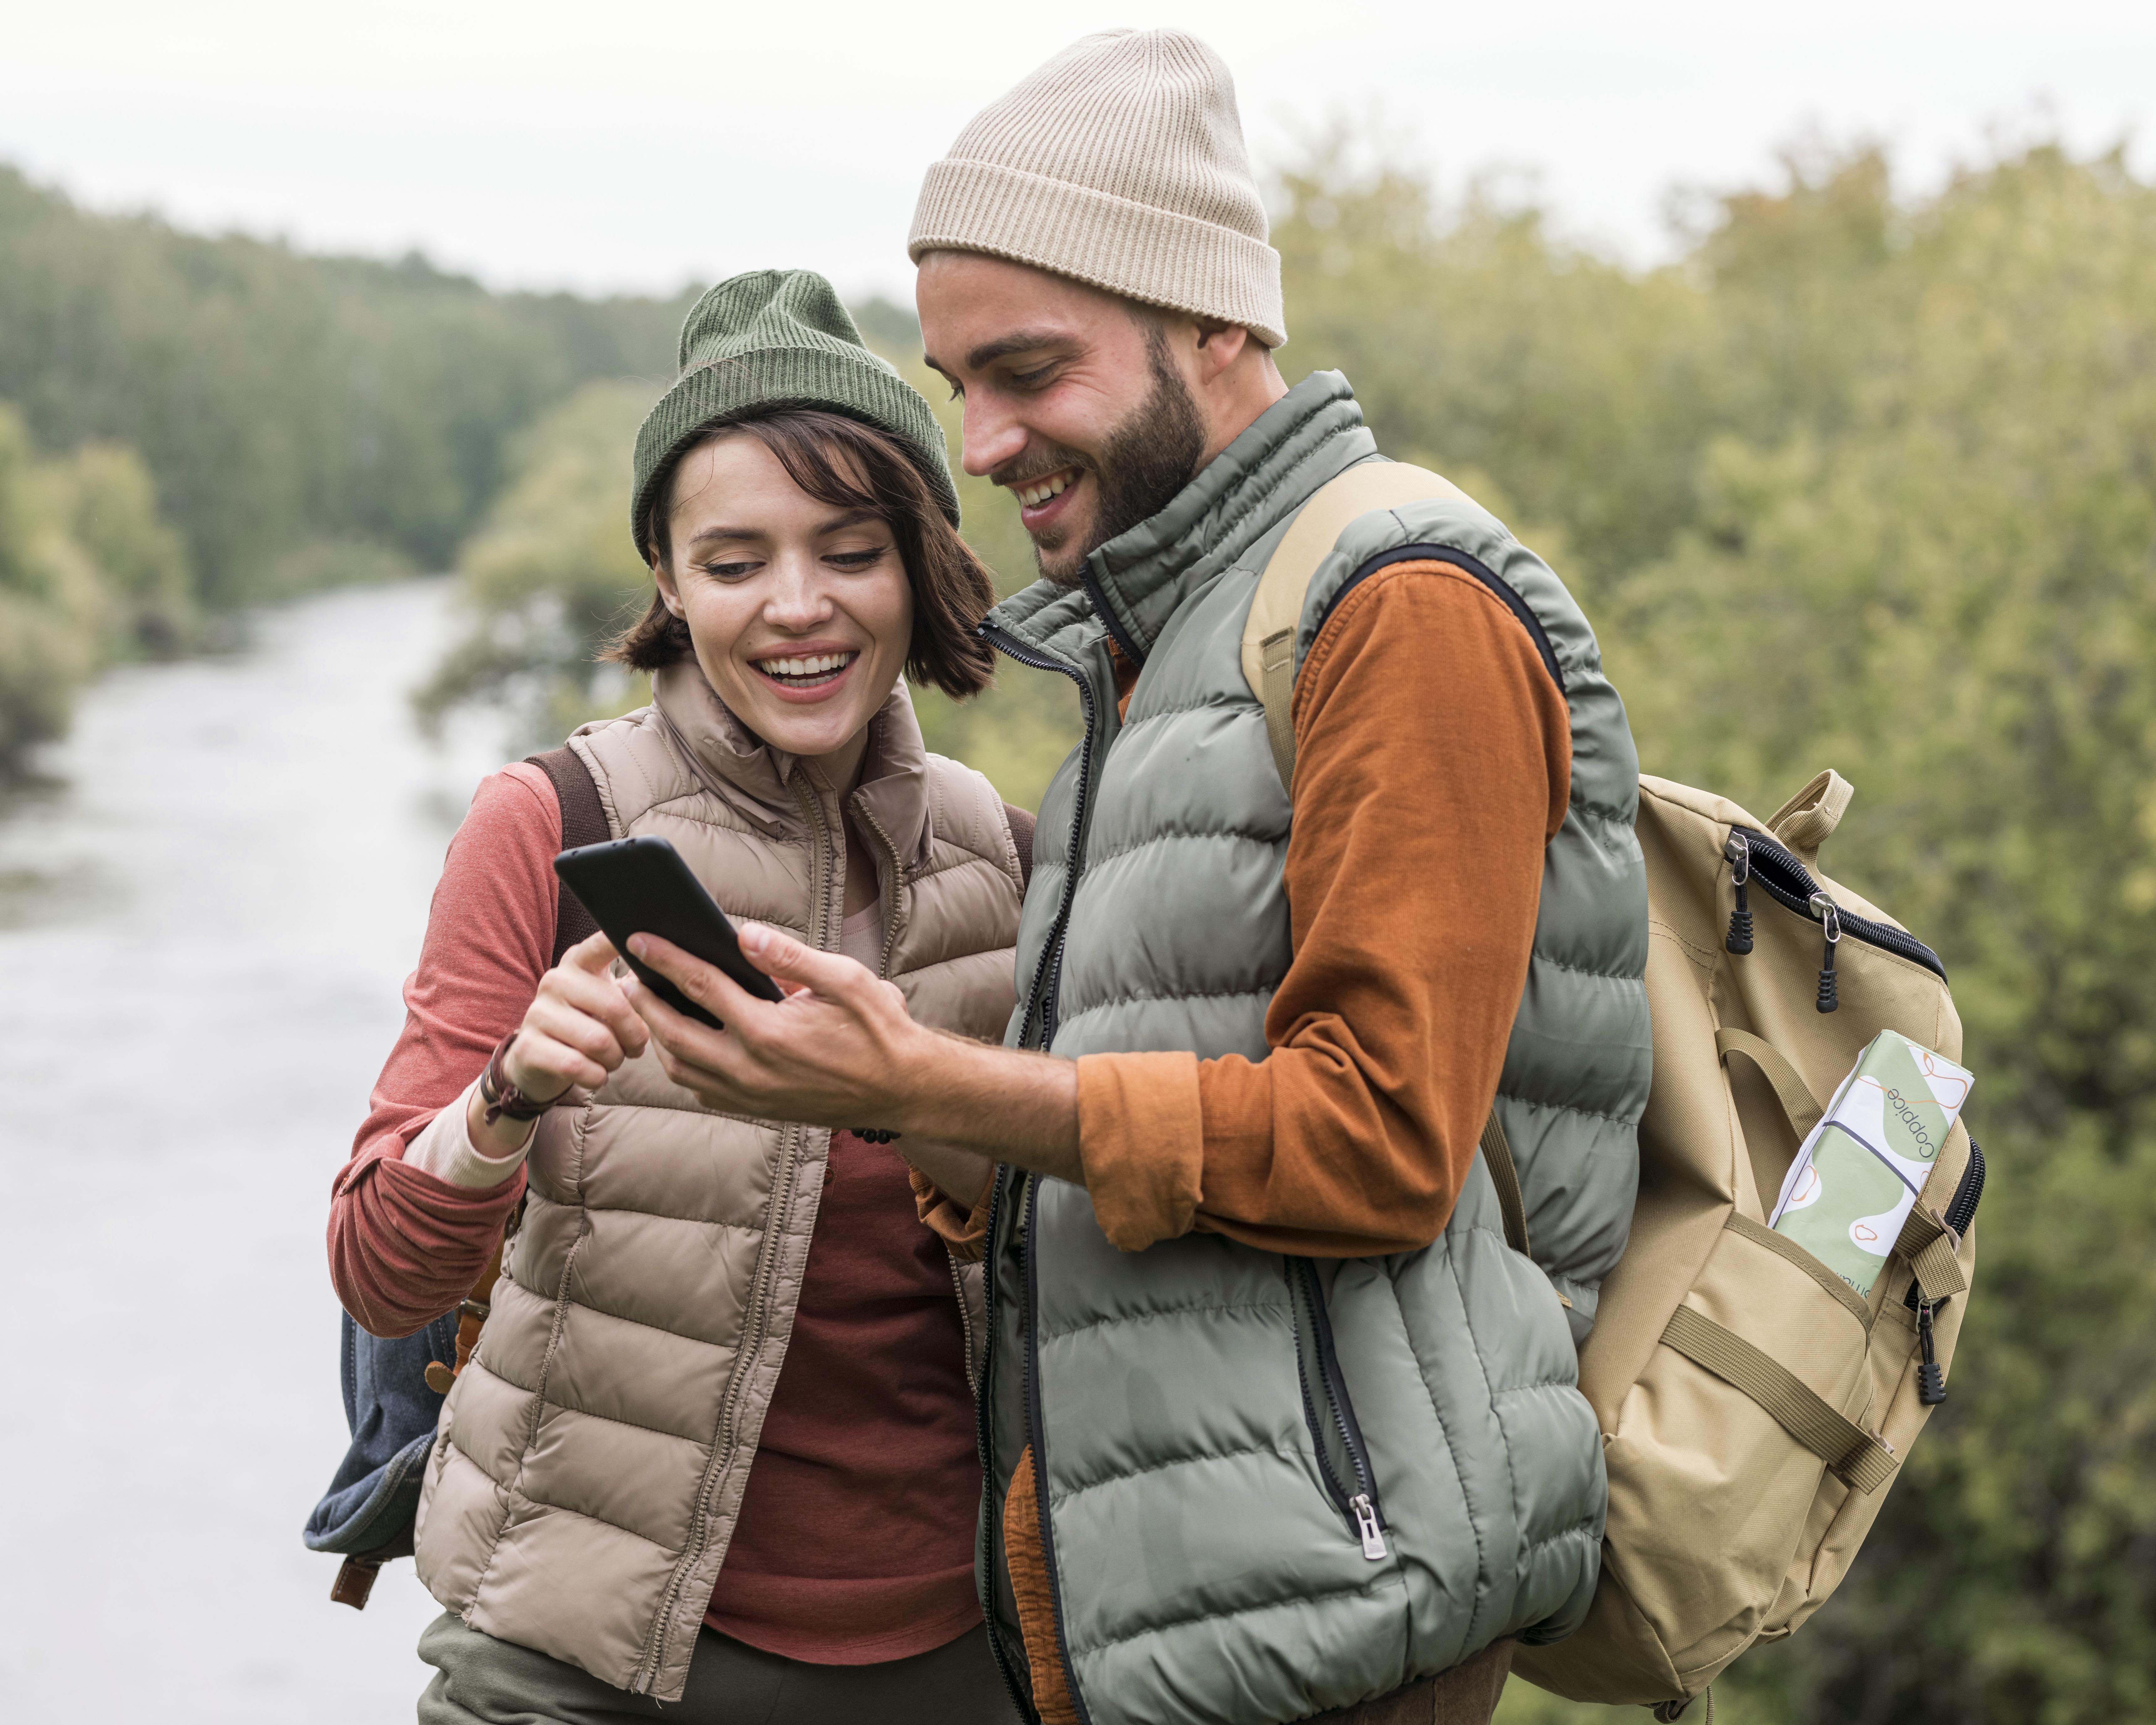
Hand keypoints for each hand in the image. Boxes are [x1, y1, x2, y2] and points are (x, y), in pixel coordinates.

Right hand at [504, 930, 649, 1101]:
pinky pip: (578, 1066)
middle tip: (636, 1046)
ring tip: (614, 1059)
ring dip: (616, 1058)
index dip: (623, 942)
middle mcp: (555, 980)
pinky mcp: (529, 1046)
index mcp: (579, 962)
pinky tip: (596, 1074)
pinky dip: (597, 1076)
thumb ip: (633, 987)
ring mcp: (538, 1012)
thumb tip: (666, 976)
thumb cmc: (588, 1024)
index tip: (645, 943)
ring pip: (599, 1041)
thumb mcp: (607, 999)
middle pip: (616, 1006)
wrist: (538, 1060)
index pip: (602, 944)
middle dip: (636, 1035)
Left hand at [623, 922, 929, 1128]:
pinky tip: (685, 1042)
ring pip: (680, 1067)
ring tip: (650, 1007)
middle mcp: (751, 1068)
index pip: (701, 986)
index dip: (664, 959)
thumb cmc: (879, 1030)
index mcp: (769, 1030)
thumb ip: (791, 957)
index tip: (636, 938)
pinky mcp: (756, 1109)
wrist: (902, 1089)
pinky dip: (683, 1065)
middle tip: (625, 977)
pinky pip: (702, 1089)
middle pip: (673, 1032)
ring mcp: (750, 1094)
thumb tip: (744, 934)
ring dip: (658, 1036)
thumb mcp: (846, 981)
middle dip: (643, 1001)